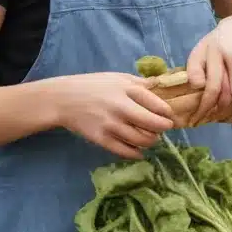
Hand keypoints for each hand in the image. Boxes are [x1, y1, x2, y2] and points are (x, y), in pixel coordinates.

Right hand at [51, 72, 174, 159]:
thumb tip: (163, 85)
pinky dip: (137, 153)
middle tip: (163, 128)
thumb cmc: (92, 86)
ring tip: (150, 137)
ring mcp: (111, 125)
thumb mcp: (117, 77)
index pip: (158, 105)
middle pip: (154, 125)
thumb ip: (140, 83)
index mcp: (127, 90)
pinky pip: (127, 151)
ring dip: (151, 141)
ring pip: (143, 140)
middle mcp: (121, 108)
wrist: (62, 99)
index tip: (169, 116)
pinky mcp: (102, 139)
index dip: (168, 113)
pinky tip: (139, 151)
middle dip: (163, 128)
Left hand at [177, 17, 231, 126]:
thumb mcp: (197, 53)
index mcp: (218, 55)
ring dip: (225, 111)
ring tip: (212, 117)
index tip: (195, 118)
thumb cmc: (209, 46)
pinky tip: (225, 112)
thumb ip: (194, 69)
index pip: (213, 87)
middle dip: (214, 112)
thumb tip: (198, 87)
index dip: (205, 106)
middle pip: (227, 95)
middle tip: (201, 120)